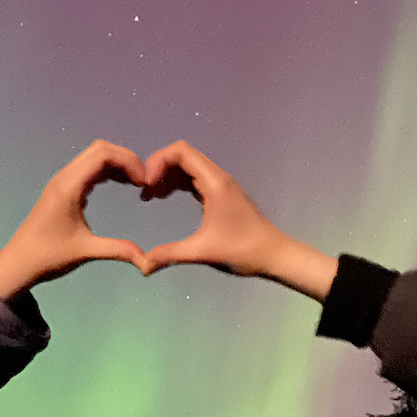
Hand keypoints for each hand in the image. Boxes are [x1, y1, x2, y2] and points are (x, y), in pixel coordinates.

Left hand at [0, 140, 147, 300]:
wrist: (18, 263)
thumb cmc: (48, 257)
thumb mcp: (85, 252)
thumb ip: (117, 250)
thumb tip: (146, 259)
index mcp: (69, 187)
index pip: (103, 155)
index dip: (128, 161)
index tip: (144, 182)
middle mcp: (65, 177)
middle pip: (100, 149)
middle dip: (125, 159)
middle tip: (144, 180)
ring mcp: (62, 182)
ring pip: (93, 156)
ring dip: (116, 163)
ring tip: (136, 182)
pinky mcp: (63, 189)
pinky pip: (88, 169)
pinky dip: (106, 171)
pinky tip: (120, 185)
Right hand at [139, 140, 338, 302]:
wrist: (274, 254)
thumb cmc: (243, 250)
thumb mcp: (203, 251)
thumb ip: (170, 254)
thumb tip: (142, 265)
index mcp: (215, 183)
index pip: (181, 152)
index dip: (158, 161)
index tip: (145, 184)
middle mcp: (218, 177)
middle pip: (183, 154)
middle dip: (158, 166)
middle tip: (143, 189)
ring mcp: (220, 184)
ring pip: (188, 165)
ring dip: (166, 174)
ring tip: (149, 195)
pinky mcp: (221, 193)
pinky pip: (194, 177)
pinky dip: (176, 182)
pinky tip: (163, 198)